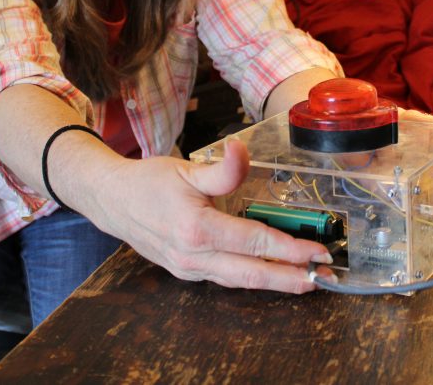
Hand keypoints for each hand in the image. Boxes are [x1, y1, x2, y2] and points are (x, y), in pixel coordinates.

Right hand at [84, 139, 333, 292]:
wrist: (111, 201)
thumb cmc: (148, 182)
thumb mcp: (186, 169)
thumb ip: (222, 169)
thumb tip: (242, 151)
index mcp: (197, 229)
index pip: (254, 243)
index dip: (289, 249)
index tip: (315, 250)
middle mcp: (194, 256)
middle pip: (252, 274)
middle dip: (290, 277)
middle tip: (321, 277)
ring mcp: (189, 269)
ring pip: (239, 281)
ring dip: (274, 283)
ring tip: (304, 281)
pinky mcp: (186, 272)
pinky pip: (224, 279)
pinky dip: (250, 279)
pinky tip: (269, 275)